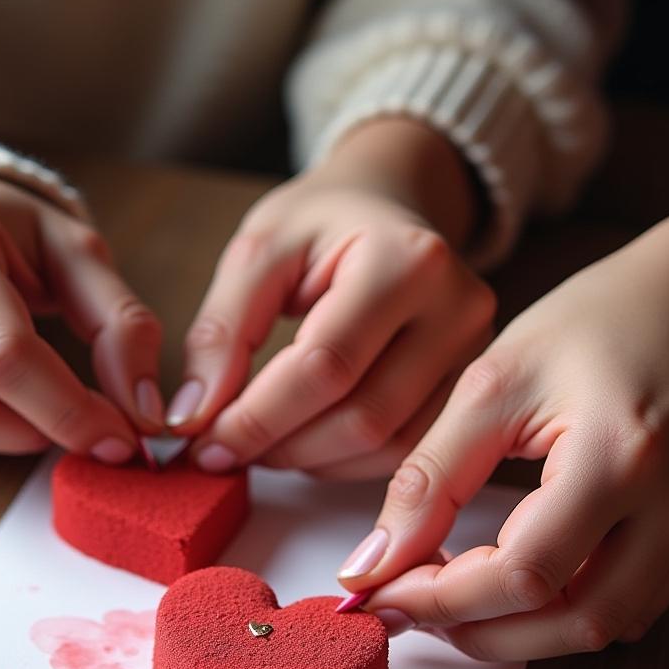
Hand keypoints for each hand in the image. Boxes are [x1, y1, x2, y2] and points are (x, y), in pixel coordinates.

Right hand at [0, 177, 162, 458]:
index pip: (6, 355)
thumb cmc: (1, 232)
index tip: (122, 438)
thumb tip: (146, 412)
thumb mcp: (71, 250)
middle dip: (41, 432)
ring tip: (24, 394)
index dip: (71, 411)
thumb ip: (120, 323)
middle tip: (82, 423)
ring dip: (0, 436)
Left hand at [168, 117, 494, 478]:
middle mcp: (457, 307)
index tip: (202, 441)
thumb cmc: (320, 224)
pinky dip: (343, 463)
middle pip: (363, 415)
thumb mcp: (259, 250)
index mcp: (405, 259)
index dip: (257, 416)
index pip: (326, 365)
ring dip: (309, 462)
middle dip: (280, 446)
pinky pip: (405, 449)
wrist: (387, 205)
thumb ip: (222, 330)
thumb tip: (194, 416)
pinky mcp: (469, 384)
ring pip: (387, 445)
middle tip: (222, 450)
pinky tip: (302, 444)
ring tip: (257, 445)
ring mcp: (473, 351)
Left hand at [339, 203, 668, 658]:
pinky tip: (506, 581)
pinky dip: (559, 612)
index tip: (381, 591)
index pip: (525, 573)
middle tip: (409, 603)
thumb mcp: (493, 384)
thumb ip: (431, 477)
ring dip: (520, 631)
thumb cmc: (591, 324)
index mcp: (621, 456)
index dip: (443, 598)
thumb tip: (375, 563)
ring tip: (448, 595)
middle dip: (479, 629)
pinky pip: (626, 607)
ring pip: (602, 627)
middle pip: (572, 622)